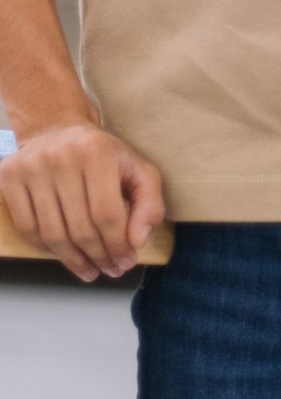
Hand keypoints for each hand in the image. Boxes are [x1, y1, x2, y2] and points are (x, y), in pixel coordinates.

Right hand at [0, 121, 165, 281]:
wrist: (57, 128)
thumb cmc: (103, 155)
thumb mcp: (138, 169)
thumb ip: (149, 203)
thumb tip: (138, 241)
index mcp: (97, 151)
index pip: (107, 214)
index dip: (118, 245)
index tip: (126, 262)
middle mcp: (62, 157)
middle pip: (80, 228)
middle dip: (99, 256)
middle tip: (110, 269)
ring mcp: (32, 168)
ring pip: (53, 234)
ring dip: (74, 260)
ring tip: (90, 270)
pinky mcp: (10, 177)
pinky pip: (28, 228)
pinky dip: (47, 249)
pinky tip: (64, 255)